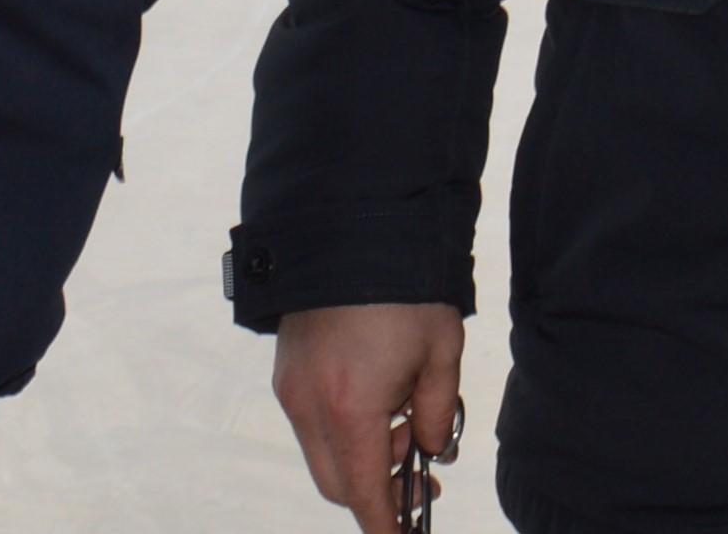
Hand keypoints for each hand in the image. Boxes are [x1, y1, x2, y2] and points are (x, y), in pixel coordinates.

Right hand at [274, 303, 463, 527]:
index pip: (363, 493)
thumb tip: (431, 448)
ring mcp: (291, 388)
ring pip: (323, 453)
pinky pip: (313, 422)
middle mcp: (309, 405)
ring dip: (364, 455)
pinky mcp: (286, 369)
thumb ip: (438, 412)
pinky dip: (345, 427)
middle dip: (379, 490)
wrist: (354, 224)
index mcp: (350, 408)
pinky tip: (380, 396)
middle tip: (423, 473)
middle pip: (337, 483)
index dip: (385, 523)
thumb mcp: (441, 351)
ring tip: (407, 417)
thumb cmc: (407, 288)